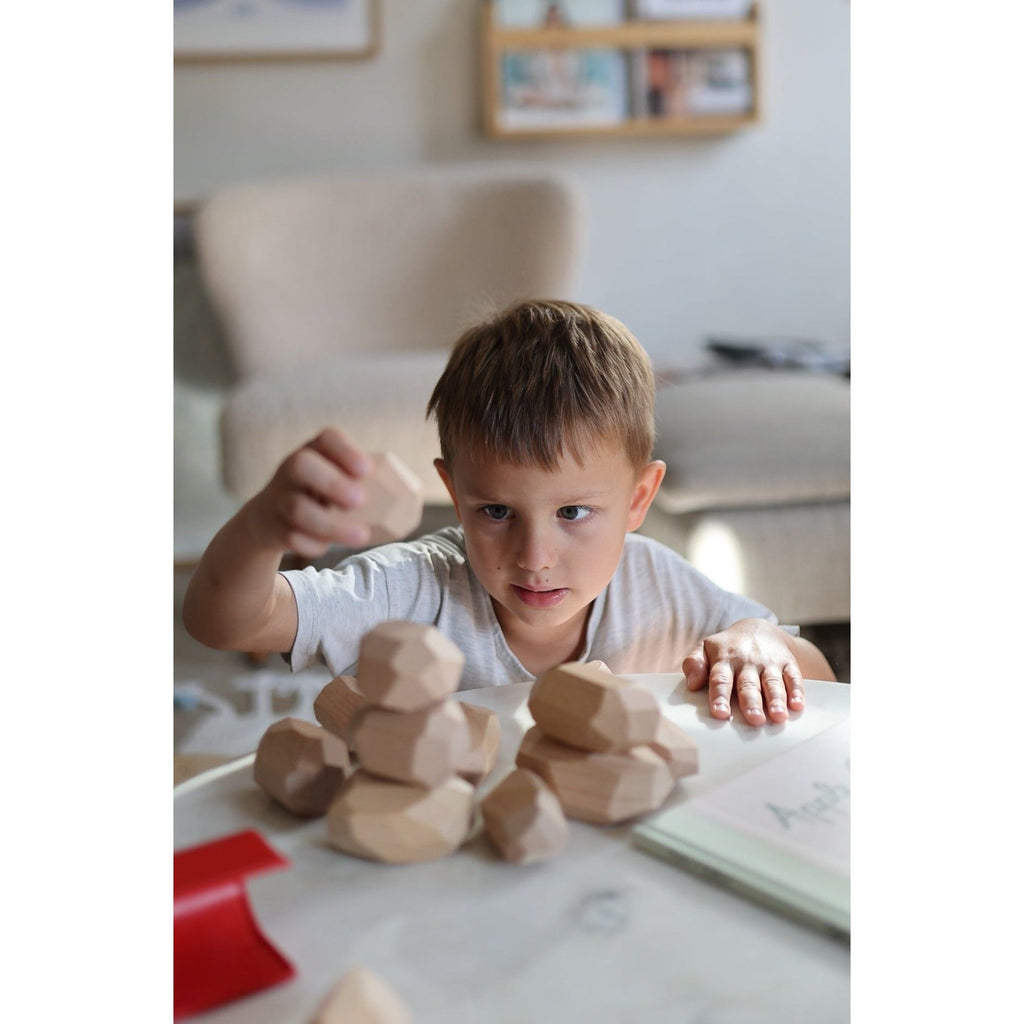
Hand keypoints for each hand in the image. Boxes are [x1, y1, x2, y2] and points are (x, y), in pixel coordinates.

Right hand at [246, 429, 375, 557]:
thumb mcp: (337, 481)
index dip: (346, 451)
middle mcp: (291, 470)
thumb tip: (413, 497)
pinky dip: (311, 545)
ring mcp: (278, 498)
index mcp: (314, 452)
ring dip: (331, 524)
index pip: (326, 438)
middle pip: (300, 465)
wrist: (269, 519)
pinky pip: (290, 537)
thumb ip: (365, 484)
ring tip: (361, 535)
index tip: (367, 470)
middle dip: (332, 483)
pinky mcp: (272, 526)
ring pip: (296, 508)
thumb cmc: (319, 497)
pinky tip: (325, 547)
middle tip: (360, 501)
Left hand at [682, 619, 804, 725]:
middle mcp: (747, 661)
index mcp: (724, 659)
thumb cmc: (727, 648)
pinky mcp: (788, 663)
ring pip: (772, 683)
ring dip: (776, 700)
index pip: (720, 679)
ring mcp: (769, 662)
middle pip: (749, 684)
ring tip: (778, 717)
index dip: (720, 696)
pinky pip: (793, 677)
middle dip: (751, 703)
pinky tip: (797, 705)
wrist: (758, 630)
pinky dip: (796, 691)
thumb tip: (691, 684)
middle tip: (754, 720)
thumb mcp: (705, 649)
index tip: (720, 714)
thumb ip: (694, 664)